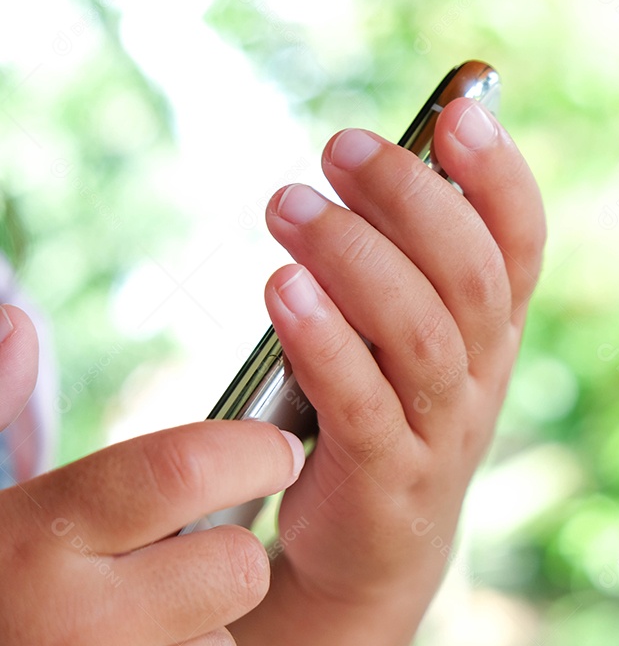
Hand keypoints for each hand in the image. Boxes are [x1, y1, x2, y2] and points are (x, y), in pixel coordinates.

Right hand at [0, 306, 305, 645]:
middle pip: (233, 567)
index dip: (249, 453)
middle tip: (206, 541)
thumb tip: (18, 321)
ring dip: (206, 619)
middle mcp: (72, 621)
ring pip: (224, 637)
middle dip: (233, 549)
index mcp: (35, 537)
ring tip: (144, 613)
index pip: (180, 471)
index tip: (276, 451)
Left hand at [229, 98, 544, 644]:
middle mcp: (483, 372)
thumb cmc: (385, 409)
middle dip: (409, 200)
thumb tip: (381, 152)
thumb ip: (408, 257)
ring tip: (287, 205)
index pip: (522, 242)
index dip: (502, 177)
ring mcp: (442, 428)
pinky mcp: (388, 477)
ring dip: (355, 258)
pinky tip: (282, 288)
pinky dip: (326, 340)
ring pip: (420, 333)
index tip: (460, 114)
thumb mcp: (411, 332)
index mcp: (495, 327)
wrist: (374, 545)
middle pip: (470, 276)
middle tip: (338, 149)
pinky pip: (363, 402)